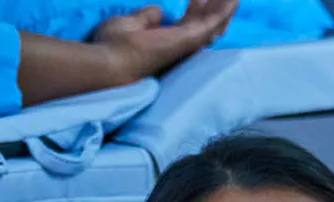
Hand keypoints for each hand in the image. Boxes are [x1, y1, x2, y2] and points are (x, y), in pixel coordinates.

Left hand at [93, 0, 238, 80]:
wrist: (108, 61)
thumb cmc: (112, 46)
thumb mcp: (129, 24)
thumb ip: (147, 18)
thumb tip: (160, 11)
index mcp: (165, 45)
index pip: (186, 27)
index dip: (194, 11)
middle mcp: (180, 48)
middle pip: (205, 28)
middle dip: (212, 8)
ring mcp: (187, 45)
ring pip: (214, 25)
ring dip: (224, 8)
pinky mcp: (191, 39)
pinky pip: (214, 21)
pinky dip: (225, 8)